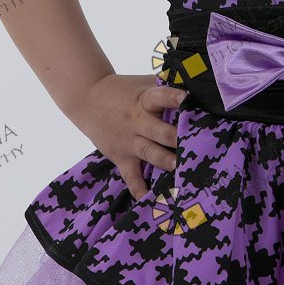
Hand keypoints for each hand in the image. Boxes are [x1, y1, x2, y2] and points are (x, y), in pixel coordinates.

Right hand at [71, 72, 186, 201]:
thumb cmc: (123, 90)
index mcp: (144, 100)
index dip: (173, 97)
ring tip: (181, 169)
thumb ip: (165, 87)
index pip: (159, 97)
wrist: (88, 99)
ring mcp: (128, 142)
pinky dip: (140, 190)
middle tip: (195, 145)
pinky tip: (152, 201)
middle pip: (159, 132)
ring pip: (150, 154)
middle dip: (177, 138)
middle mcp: (137, 122)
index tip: (186, 98)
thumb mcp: (142, 83)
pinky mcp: (121, 158)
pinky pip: (132, 178)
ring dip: (166, 161)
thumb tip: (195, 87)